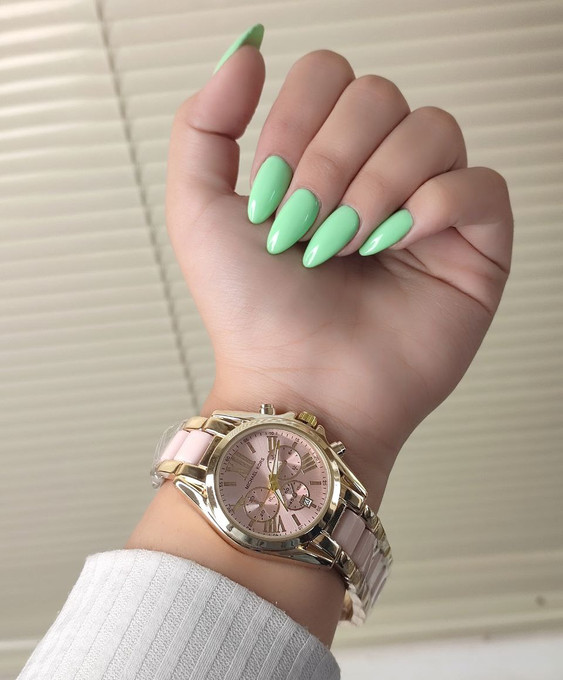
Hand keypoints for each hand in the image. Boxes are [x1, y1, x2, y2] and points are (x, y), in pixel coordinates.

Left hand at [166, 45, 512, 508]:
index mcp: (323, 158)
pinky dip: (436, 203)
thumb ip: (205, 122)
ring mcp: (429, 209)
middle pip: (379, 95)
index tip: (270, 194)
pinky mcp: (474, 247)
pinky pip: (481, 185)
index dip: (296, 122)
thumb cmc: (253, 313)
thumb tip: (249, 48)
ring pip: (432, 129)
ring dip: (375, 186)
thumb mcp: (199, 211)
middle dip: (330, 160)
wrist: (298, 387)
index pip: (330, 77)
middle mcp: (378, 174)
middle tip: (305, 229)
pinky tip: (398, 243)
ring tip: (347, 248)